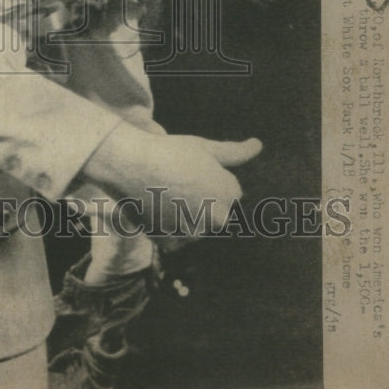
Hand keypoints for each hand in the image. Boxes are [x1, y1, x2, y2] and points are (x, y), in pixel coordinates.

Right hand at [80, 122, 261, 235]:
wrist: (129, 164)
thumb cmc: (169, 152)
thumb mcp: (204, 147)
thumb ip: (235, 152)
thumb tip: (258, 145)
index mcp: (228, 194)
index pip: (230, 192)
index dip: (210, 178)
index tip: (191, 169)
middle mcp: (216, 218)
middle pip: (215, 212)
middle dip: (203, 202)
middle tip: (178, 183)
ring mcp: (194, 233)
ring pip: (195, 226)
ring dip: (186, 216)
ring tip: (164, 193)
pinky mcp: (172, 243)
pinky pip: (176, 239)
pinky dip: (168, 228)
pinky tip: (157, 208)